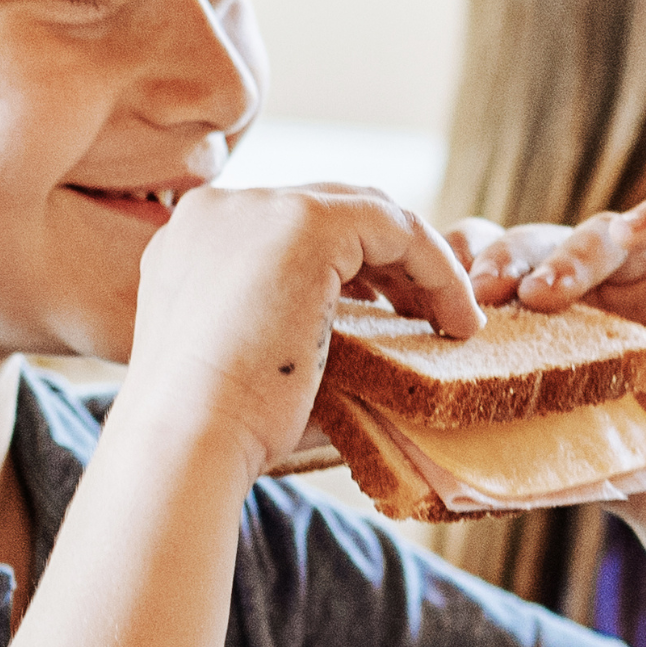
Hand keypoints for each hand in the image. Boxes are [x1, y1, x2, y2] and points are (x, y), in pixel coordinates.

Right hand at [129, 182, 488, 461]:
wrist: (187, 440)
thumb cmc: (221, 431)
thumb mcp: (251, 360)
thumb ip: (293, 328)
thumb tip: (375, 352)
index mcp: (193, 241)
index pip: (288, 232)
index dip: (350, 270)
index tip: (387, 320)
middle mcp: (219, 209)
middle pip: (328, 212)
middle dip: (386, 263)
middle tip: (425, 318)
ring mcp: (259, 206)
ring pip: (366, 214)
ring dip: (416, 267)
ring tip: (449, 322)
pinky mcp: (306, 221)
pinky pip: (396, 227)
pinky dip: (436, 268)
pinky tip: (457, 319)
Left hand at [459, 192, 645, 549]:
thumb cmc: (625, 473)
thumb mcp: (551, 446)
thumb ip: (500, 425)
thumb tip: (415, 433)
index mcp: (546, 316)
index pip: (493, 264)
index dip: (461, 269)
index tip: (431, 302)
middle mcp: (596, 286)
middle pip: (540, 241)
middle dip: (507, 260)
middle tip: (483, 293)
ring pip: (604, 230)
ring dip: (570, 254)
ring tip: (543, 294)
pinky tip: (631, 232)